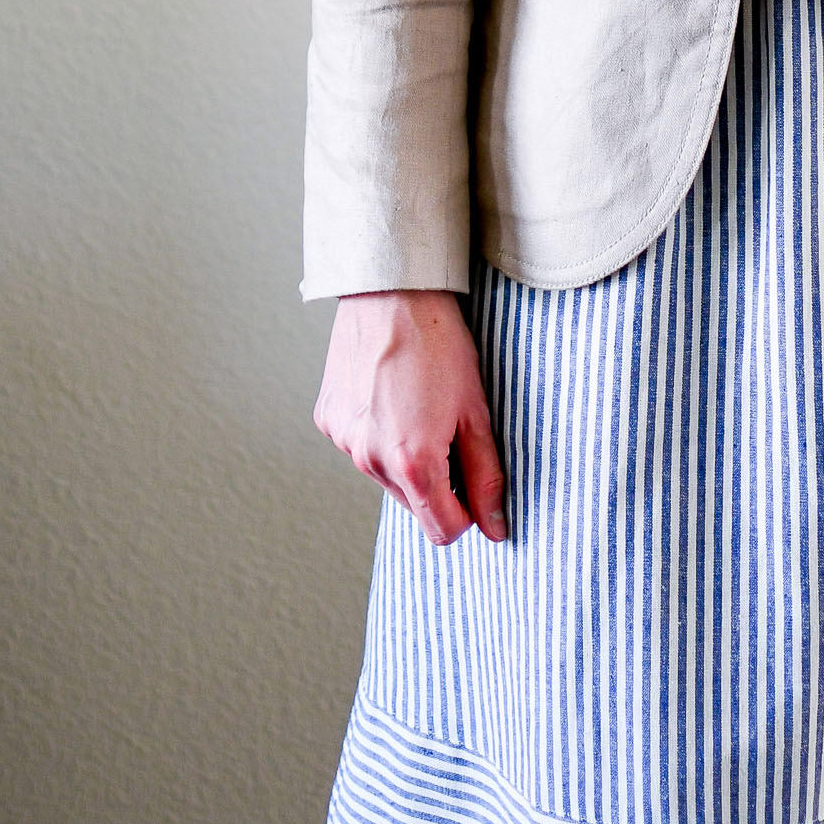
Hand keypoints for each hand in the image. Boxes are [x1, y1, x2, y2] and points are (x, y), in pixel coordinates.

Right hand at [314, 288, 508, 545]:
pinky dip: (379, 435)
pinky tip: (392, 395)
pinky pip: (361, 447)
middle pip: (414, 505)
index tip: (475, 480)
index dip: (467, 512)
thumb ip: (486, 476)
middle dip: (437, 481)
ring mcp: (344, 441)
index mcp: (413, 463)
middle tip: (449, 427)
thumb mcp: (477, 412)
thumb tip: (495, 527)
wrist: (393, 293)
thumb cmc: (440, 346)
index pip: (443, 530)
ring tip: (419, 406)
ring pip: (386, 477)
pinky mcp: (328, 421)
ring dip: (407, 458)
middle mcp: (370, 460)